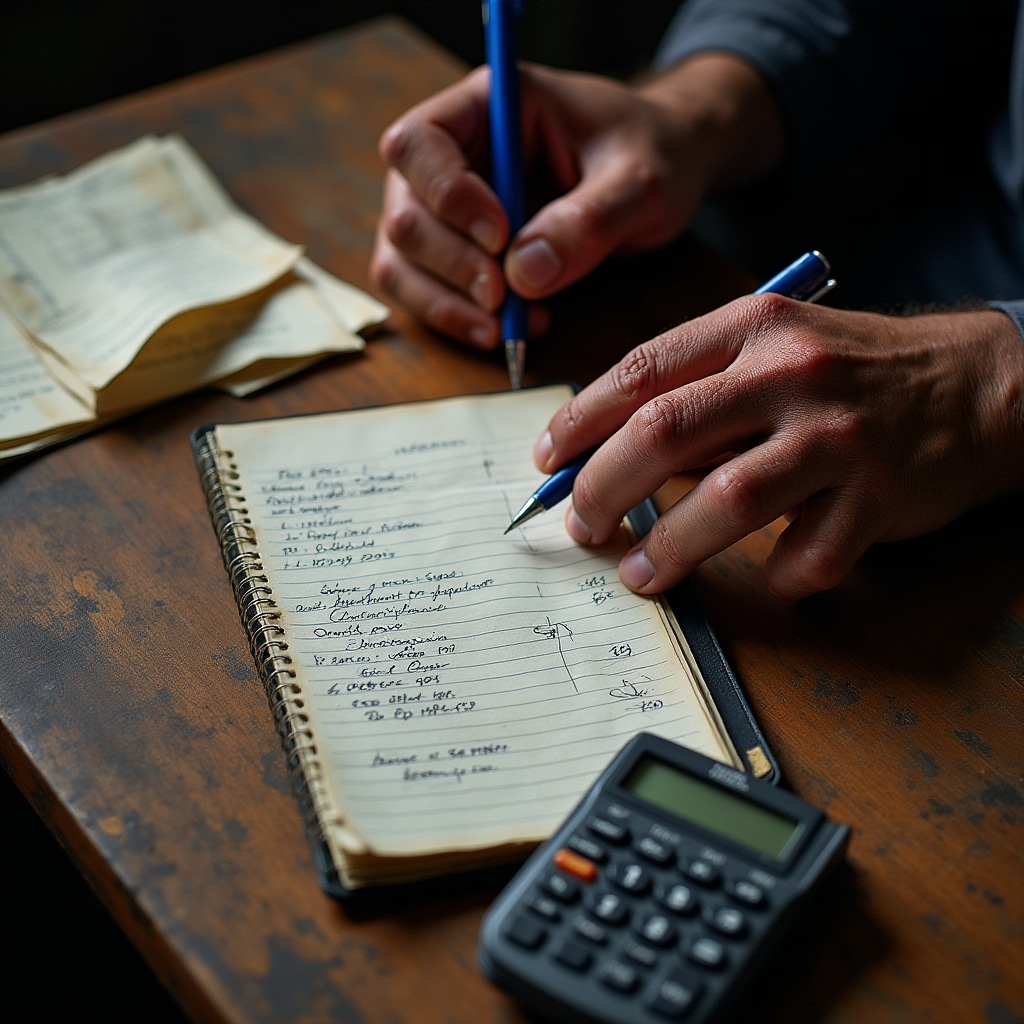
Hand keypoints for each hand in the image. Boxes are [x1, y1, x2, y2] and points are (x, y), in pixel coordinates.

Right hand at [370, 55, 780, 347]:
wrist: (664, 173)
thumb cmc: (654, 154)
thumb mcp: (642, 180)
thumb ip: (590, 220)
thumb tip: (526, 273)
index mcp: (490, 105)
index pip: (420, 142)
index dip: (446, 196)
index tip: (500, 239)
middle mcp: (453, 155)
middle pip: (405, 212)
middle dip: (450, 265)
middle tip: (504, 299)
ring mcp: (446, 208)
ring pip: (402, 260)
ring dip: (445, 303)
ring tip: (505, 327)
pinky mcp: (456, 253)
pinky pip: (425, 292)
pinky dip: (457, 319)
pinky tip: (509, 329)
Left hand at [535, 298, 1023, 599]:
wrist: (977, 383)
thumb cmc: (853, 373)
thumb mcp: (774, 349)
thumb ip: (699, 390)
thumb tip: (605, 451)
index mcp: (752, 328)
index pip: (641, 370)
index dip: (581, 421)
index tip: (547, 460)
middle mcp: (791, 373)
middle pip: (664, 432)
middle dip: (603, 487)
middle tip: (581, 525)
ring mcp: (839, 434)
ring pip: (727, 500)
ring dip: (670, 547)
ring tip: (639, 573)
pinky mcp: (882, 493)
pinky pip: (809, 554)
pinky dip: (781, 575)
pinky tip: (774, 574)